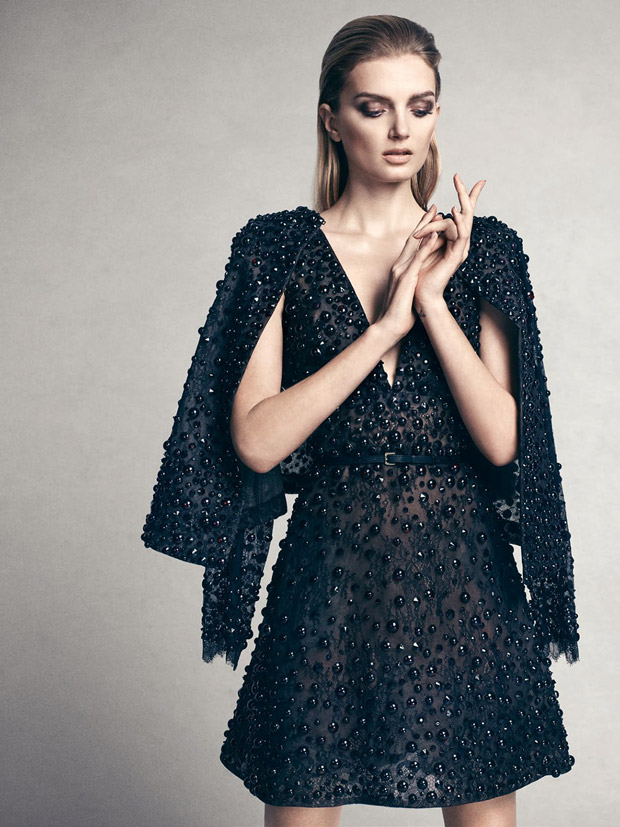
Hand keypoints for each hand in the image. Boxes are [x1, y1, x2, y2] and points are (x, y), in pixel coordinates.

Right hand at [374, 209, 442, 340]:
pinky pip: (418, 258)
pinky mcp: (406, 277)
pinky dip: (426, 245)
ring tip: (438, 215)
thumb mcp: (406, 292)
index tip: (430, 220)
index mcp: (400, 269)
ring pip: (414, 244)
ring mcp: (401, 270)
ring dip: (426, 228)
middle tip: (434, 208)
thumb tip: (418, 279)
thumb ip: (411, 282)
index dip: (421, 231)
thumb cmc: (399, 313)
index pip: (411, 246)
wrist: (389, 326)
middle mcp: (398, 266)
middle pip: (412, 239)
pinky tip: (435, 235)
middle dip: (424, 223)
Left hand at [411, 173, 485, 307]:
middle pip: (467, 214)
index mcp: (452, 240)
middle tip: (458, 177)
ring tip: (449, 200)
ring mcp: (459, 249)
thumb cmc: (419, 275)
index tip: (463, 178)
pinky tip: (452, 211)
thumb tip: (434, 210)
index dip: (465, 196)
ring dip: (452, 209)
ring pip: (461, 222)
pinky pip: (460, 235)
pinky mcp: (456, 256)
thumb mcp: (421, 246)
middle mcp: (459, 243)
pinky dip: (457, 222)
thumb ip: (428, 230)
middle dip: (464, 193)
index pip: (461, 214)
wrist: (421, 296)